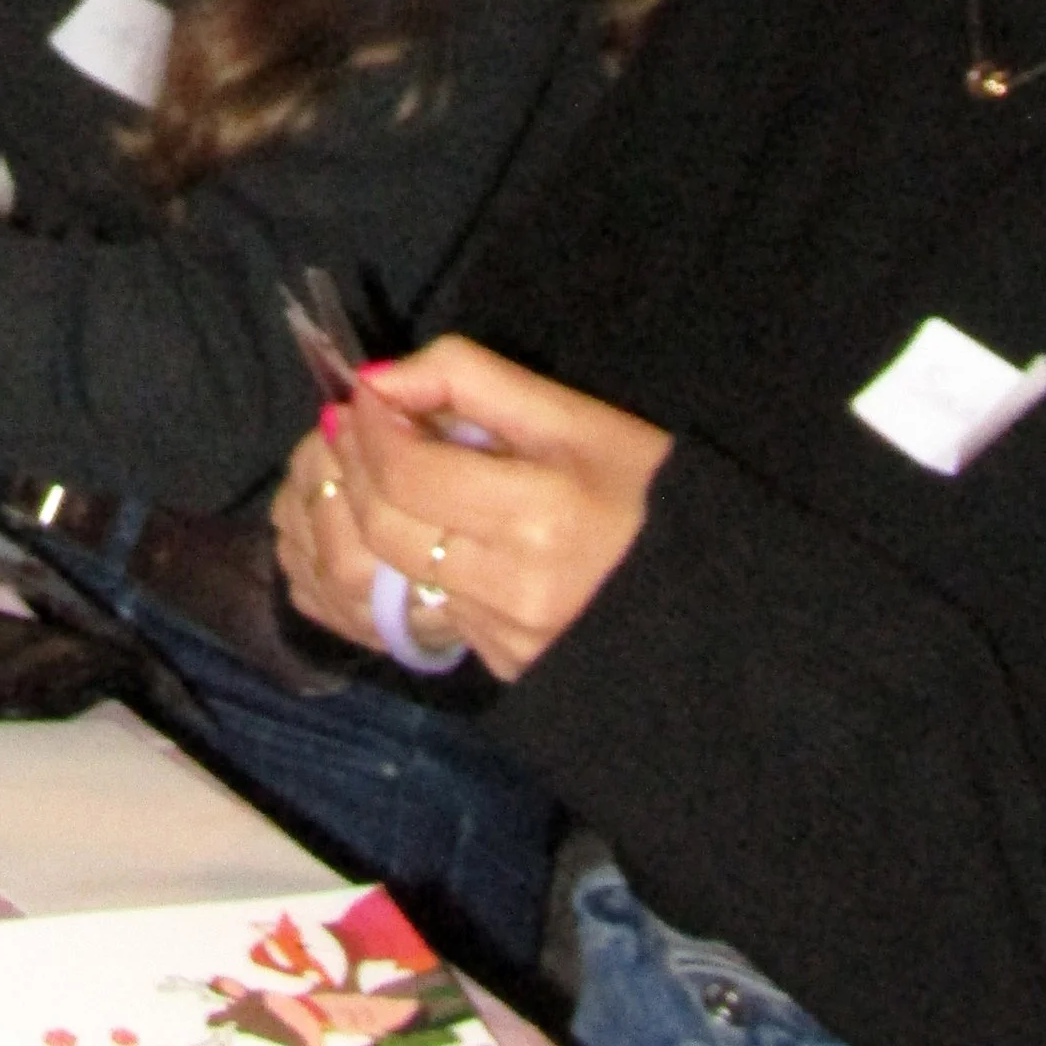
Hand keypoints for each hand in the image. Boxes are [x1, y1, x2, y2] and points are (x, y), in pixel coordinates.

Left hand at [273, 336, 672, 681]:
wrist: (698, 583)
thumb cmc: (636, 483)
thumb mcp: (569, 412)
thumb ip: (467, 378)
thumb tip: (375, 382)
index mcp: (542, 515)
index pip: (407, 473)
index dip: (368, 427)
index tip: (360, 396)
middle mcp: (519, 589)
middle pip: (384, 527)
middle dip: (350, 469)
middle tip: (348, 428)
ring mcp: (507, 638)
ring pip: (387, 575)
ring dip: (362, 516)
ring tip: (370, 472)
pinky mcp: (502, 666)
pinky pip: (420, 610)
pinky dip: (399, 564)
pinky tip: (412, 528)